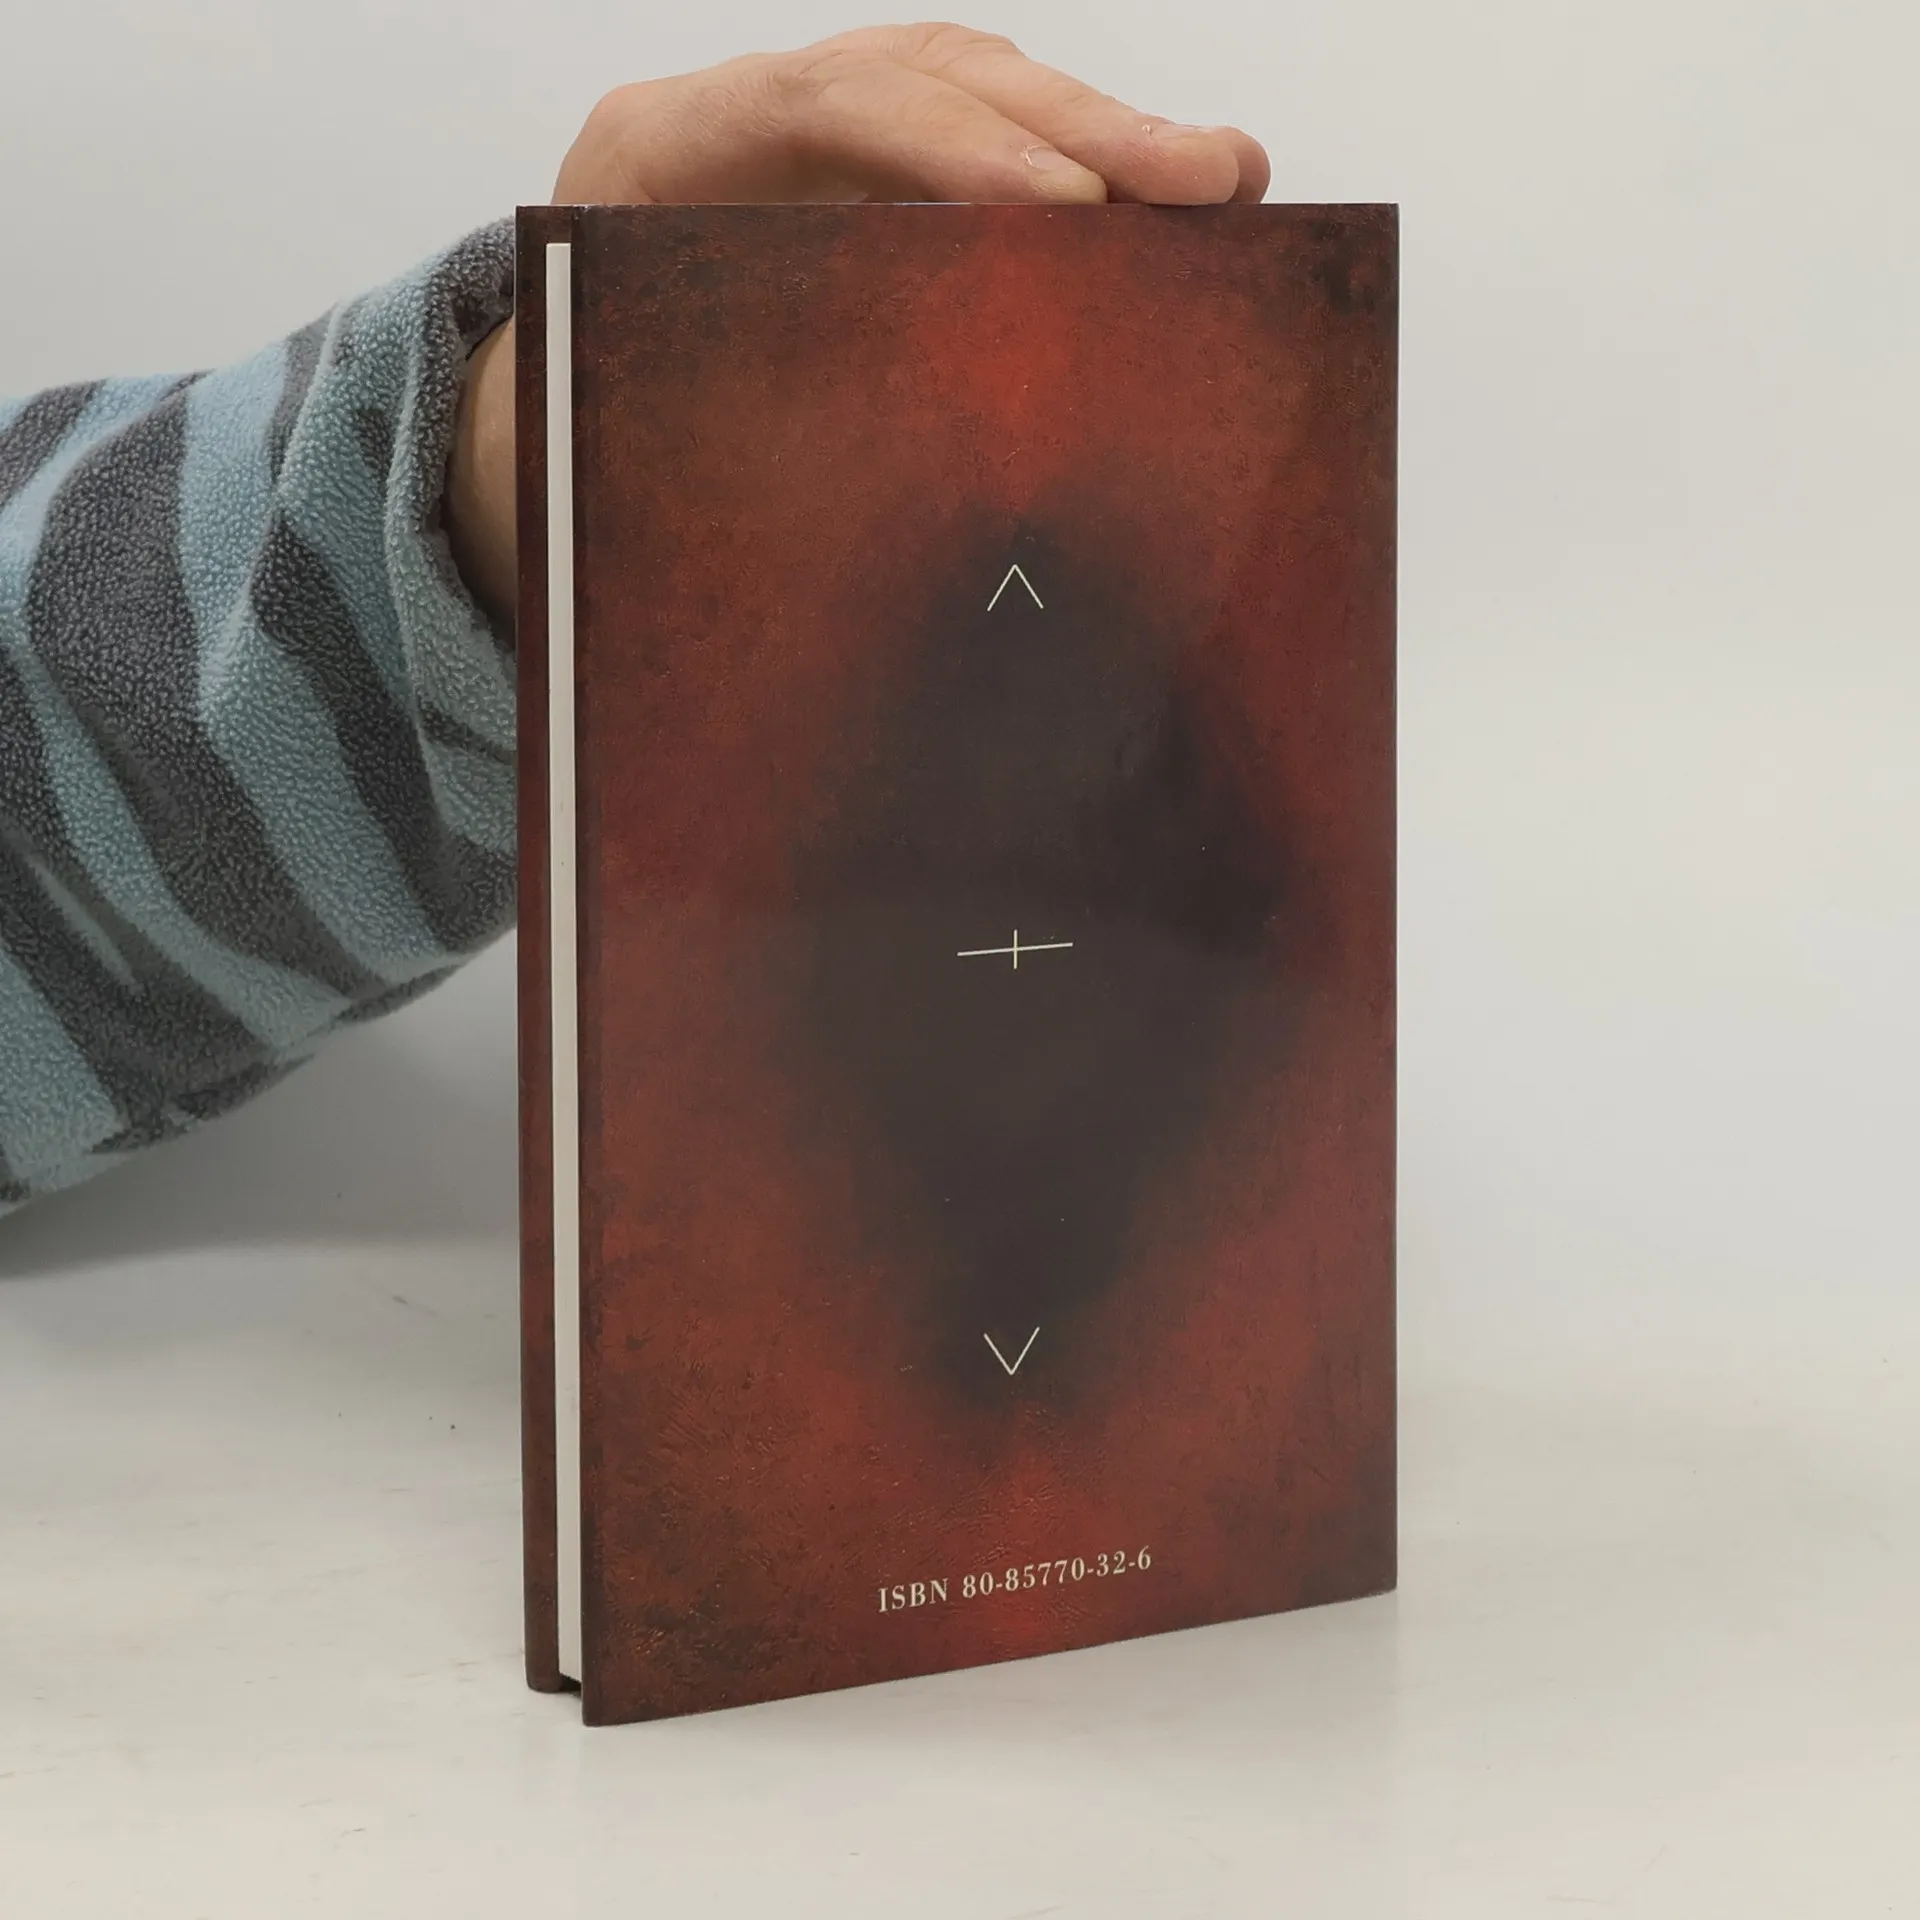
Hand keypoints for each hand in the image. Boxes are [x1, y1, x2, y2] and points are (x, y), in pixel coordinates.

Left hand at [446, 22, 1269, 624]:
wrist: (543, 401)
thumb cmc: (585, 429)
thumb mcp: (628, 432)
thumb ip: (728, 436)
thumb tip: (883, 512)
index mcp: (652, 152)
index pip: (821, 108)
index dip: (952, 146)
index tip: (1067, 207)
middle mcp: (737, 113)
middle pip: (923, 77)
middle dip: (1074, 128)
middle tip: (1201, 179)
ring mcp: (808, 126)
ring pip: (969, 89)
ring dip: (1101, 133)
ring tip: (1219, 178)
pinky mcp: (863, 164)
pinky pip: (975, 133)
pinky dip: (1071, 160)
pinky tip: (1158, 193)